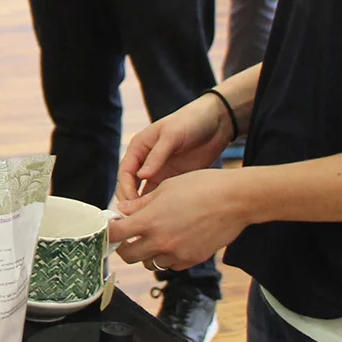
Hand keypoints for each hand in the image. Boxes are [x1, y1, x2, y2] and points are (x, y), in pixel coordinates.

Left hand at [109, 169, 254, 275]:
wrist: (235, 200)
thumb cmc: (202, 186)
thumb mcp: (166, 188)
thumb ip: (141, 203)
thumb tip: (123, 210)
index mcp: (150, 221)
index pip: (116, 234)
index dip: (109, 232)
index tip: (110, 229)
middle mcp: (161, 241)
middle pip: (128, 256)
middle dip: (125, 247)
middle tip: (129, 236)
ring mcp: (177, 254)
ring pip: (150, 263)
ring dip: (147, 253)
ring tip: (155, 238)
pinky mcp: (192, 260)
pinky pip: (171, 265)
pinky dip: (168, 257)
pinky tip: (175, 242)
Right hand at [117, 92, 230, 207]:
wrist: (216, 123)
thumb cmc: (191, 121)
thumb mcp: (172, 135)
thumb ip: (157, 155)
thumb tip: (140, 176)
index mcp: (139, 147)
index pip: (125, 172)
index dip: (126, 188)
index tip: (132, 204)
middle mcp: (145, 161)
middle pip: (130, 185)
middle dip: (130, 201)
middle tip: (137, 217)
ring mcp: (159, 171)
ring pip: (144, 193)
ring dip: (143, 206)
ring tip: (149, 221)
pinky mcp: (173, 180)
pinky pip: (161, 195)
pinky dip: (158, 206)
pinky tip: (163, 217)